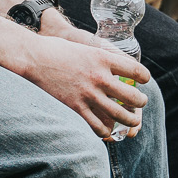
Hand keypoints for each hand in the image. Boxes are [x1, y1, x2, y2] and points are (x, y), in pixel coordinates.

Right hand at [16, 32, 150, 137]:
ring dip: (130, 121)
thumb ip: (101, 58)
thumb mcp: (85, 47)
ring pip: (121, 116)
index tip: (143, 80)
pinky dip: (106, 130)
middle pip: (134, 98)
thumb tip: (115, 68)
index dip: (144, 78)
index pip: (137, 71)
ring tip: (131, 120)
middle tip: (139, 103)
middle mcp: (99, 77)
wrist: (33, 56)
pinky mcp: (75, 107)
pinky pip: (98, 126)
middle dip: (141, 103)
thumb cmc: (57, 49)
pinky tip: (106, 127)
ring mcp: (88, 94)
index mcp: (103, 58)